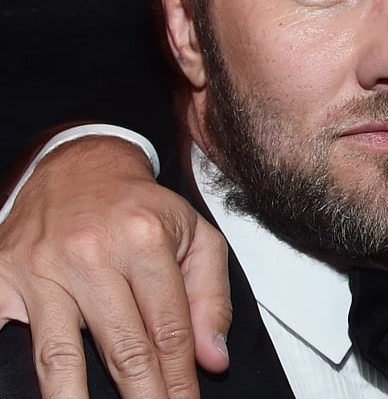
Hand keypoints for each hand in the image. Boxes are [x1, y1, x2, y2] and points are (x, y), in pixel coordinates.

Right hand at [0, 136, 231, 397]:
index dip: (179, 379)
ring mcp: (40, 267)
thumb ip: (210, 298)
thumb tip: (211, 360)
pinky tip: (38, 390)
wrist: (78, 167)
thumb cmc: (141, 208)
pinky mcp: (0, 276)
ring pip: (58, 354)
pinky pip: (5, 332)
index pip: (167, 328)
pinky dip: (14, 367)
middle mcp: (91, 253)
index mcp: (145, 240)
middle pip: (121, 347)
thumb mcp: (195, 236)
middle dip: (143, 396)